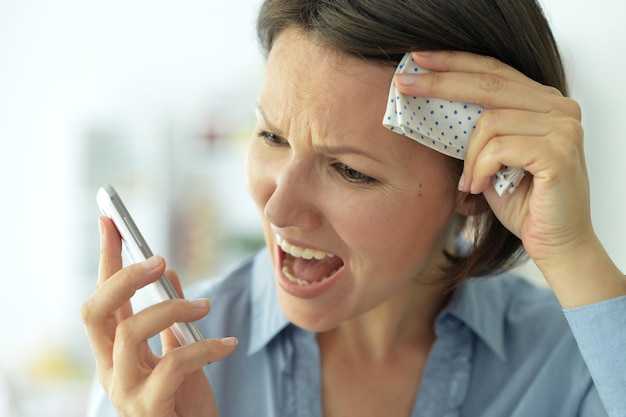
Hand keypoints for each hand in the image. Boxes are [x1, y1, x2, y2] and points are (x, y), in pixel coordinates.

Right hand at [81, 216, 237, 416]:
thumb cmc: (185, 402)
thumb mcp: (179, 351)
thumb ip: (168, 317)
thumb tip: (167, 271)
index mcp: (115, 353)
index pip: (102, 299)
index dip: (105, 259)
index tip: (111, 221)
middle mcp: (110, 370)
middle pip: (95, 312)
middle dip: (125, 277)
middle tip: (160, 260)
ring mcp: (125, 392)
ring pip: (129, 334)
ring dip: (171, 309)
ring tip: (205, 306)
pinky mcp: (149, 409)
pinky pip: (172, 365)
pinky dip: (204, 347)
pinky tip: (228, 343)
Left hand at [395, 51, 624, 306]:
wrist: (555, 243)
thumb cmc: (520, 200)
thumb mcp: (489, 157)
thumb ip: (474, 128)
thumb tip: (429, 101)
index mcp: (542, 102)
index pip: (493, 70)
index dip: (454, 62)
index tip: (418, 59)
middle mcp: (559, 107)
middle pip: (488, 84)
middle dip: (440, 84)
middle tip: (403, 85)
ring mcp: (563, 128)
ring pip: (490, 122)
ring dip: (469, 157)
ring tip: (469, 184)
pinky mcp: (559, 152)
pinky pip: (499, 148)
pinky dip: (480, 169)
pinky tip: (479, 188)